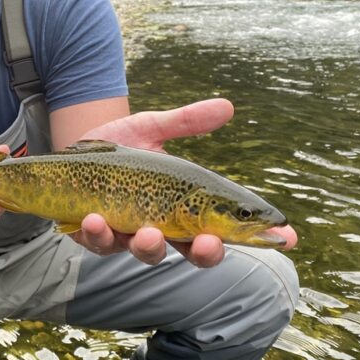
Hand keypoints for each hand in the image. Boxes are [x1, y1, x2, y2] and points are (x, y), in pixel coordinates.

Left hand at [70, 98, 297, 266]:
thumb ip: (186, 122)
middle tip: (210, 245)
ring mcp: (128, 235)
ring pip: (144, 252)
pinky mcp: (94, 235)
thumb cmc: (120, 146)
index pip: (227, 227)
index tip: (288, 238)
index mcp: (185, 209)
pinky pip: (99, 242)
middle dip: (204, 253)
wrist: (72, 150)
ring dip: (147, 246)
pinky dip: (98, 233)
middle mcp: (162, 228)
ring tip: (146, 232)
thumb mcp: (153, 128)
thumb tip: (227, 106)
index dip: (256, 236)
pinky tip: (94, 218)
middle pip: (193, 253)